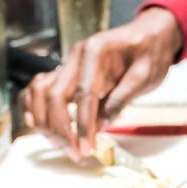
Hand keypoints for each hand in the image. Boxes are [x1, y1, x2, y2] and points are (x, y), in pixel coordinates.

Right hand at [20, 6, 182, 159]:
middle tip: (76, 153)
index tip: (87, 149)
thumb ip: (121, 98)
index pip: (84, 94)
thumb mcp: (145, 74)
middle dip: (61, 129)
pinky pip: (40, 89)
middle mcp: (76, 55)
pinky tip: (42, 127)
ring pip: (41, 92)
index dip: (83, 125)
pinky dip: (36, 108)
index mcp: (97, 52)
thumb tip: (100, 126)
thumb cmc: (150, 52)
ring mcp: (69, 62)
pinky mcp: (67, 71)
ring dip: (45, 122)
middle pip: (55, 95)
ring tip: (61, 145)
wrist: (150, 34)